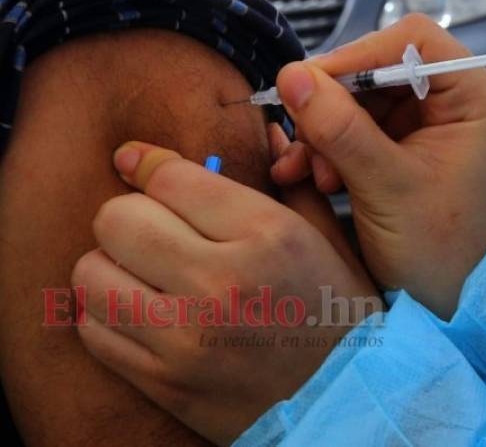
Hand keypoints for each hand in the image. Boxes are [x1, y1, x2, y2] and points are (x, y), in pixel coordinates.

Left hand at [72, 141, 377, 445]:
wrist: (345, 401)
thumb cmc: (339, 314)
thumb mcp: (328, 240)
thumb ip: (289, 183)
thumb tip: (257, 133)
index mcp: (268, 237)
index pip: (172, 177)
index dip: (150, 163)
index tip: (140, 163)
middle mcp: (221, 283)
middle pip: (118, 219)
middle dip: (130, 214)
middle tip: (153, 228)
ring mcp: (186, 339)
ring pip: (91, 273)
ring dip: (111, 264)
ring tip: (143, 272)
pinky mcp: (164, 382)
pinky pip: (95, 330)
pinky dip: (108, 313)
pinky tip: (140, 311)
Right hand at [271, 14, 485, 318]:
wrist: (448, 305)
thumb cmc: (438, 252)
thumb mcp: (386, 187)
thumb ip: (339, 129)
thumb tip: (291, 76)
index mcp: (473, 100)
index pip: (411, 44)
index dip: (355, 57)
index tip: (306, 84)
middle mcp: (451, 106)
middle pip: (376, 75)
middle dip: (332, 109)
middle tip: (306, 146)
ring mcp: (424, 131)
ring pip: (357, 106)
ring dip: (323, 135)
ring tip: (307, 173)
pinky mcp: (400, 154)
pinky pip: (354, 135)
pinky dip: (327, 152)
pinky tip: (309, 178)